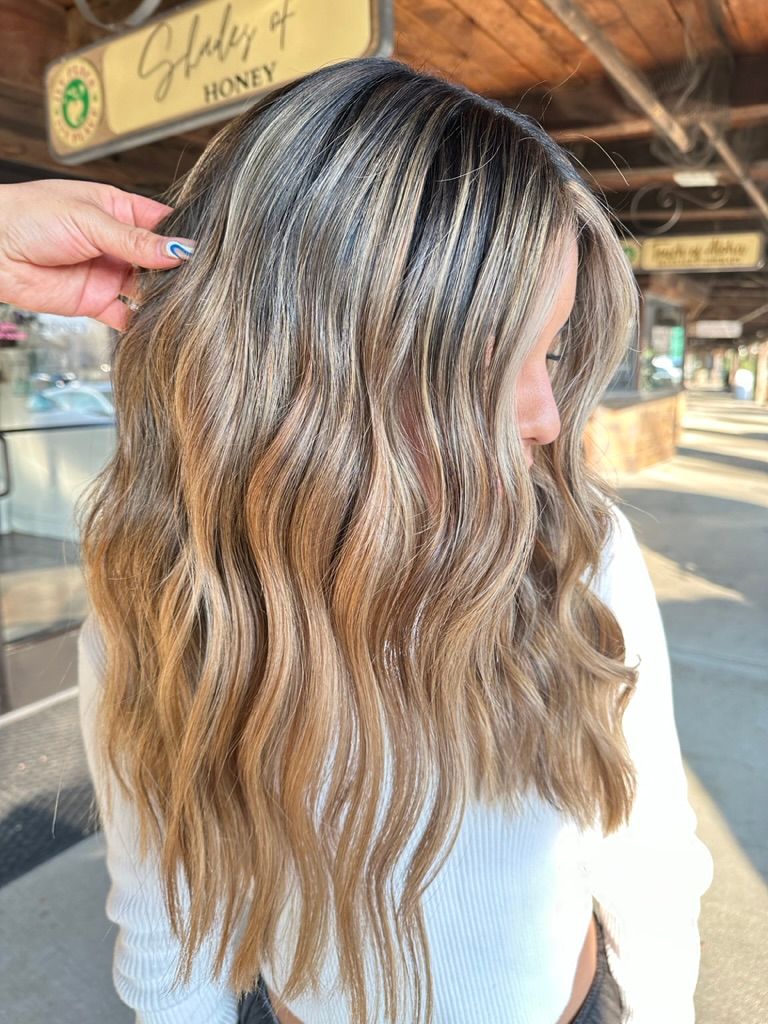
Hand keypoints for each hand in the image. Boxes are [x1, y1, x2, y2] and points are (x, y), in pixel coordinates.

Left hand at [0, 179, 196, 329]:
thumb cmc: (28, 216)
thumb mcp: (89, 220)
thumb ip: (135, 241)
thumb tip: (178, 249)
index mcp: (118, 210)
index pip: (163, 224)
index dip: (183, 237)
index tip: (204, 251)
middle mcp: (117, 244)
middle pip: (160, 260)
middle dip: (177, 271)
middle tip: (199, 282)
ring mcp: (109, 273)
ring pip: (148, 289)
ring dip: (163, 297)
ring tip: (182, 302)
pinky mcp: (96, 301)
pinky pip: (127, 316)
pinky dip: (141, 322)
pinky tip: (155, 322)